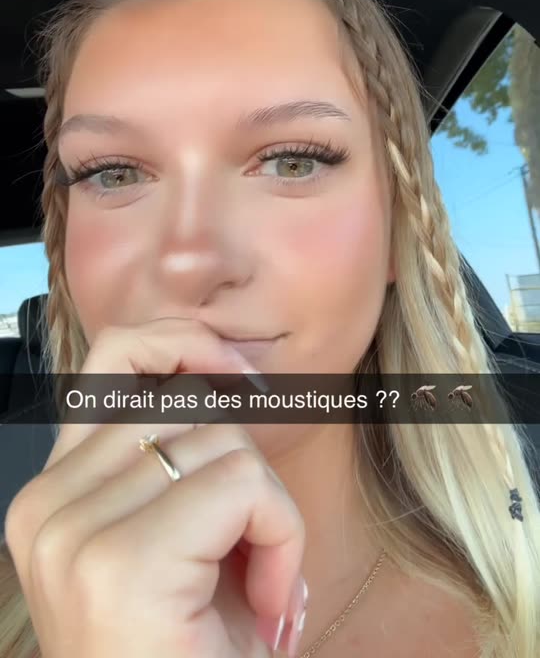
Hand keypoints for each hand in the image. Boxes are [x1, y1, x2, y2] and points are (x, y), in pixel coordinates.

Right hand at [4, 318, 306, 657]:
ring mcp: (74, 536)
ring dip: (268, 514)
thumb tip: (228, 368)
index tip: (235, 368)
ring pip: (222, 442)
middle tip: (256, 550)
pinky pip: (242, 485)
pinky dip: (279, 537)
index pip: (111, 361)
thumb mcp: (182, 538)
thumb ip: (184, 455)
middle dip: (245, 466)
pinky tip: (266, 606)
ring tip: (257, 592)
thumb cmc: (190, 656)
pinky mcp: (121, 565)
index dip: (179, 342)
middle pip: (186, 407)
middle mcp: (46, 507)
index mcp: (52, 496)